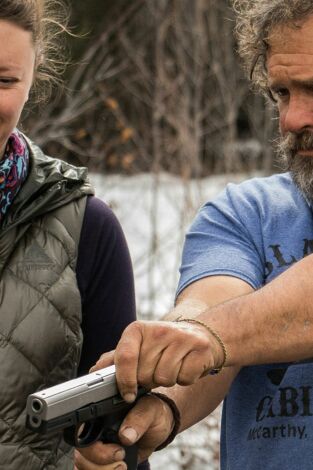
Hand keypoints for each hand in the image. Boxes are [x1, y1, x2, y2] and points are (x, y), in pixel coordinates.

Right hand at [74, 394, 173, 467]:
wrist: (159, 426)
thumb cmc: (153, 413)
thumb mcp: (151, 410)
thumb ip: (139, 418)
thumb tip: (126, 435)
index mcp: (102, 410)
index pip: (83, 428)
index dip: (94, 445)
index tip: (117, 451)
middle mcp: (94, 426)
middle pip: (81, 450)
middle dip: (99, 461)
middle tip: (121, 458)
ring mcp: (96, 443)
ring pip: (82, 463)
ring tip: (121, 466)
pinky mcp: (100, 458)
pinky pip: (89, 469)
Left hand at [92, 320, 220, 401]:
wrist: (200, 333)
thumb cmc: (164, 344)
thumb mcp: (138, 346)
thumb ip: (116, 359)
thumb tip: (94, 371)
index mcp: (138, 329)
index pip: (125, 357)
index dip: (124, 381)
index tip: (128, 394)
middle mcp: (160, 330)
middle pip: (145, 374)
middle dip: (149, 380)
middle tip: (156, 369)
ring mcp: (182, 337)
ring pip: (165, 378)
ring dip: (168, 381)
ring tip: (172, 367)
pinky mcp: (200, 348)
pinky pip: (185, 379)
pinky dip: (185, 379)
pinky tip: (185, 366)